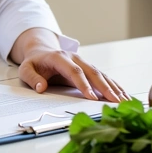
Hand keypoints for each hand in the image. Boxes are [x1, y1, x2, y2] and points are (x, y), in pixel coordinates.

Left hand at [9, 29, 128, 101]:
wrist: (41, 51)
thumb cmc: (34, 63)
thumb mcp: (25, 69)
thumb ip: (31, 77)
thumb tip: (41, 87)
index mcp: (60, 58)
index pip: (75, 72)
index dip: (84, 84)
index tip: (92, 98)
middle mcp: (76, 58)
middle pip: (93, 73)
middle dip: (105, 88)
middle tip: (116, 101)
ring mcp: (84, 62)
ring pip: (102, 74)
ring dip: (114, 88)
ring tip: (125, 100)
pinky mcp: (89, 68)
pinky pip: (104, 77)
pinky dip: (115, 86)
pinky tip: (124, 95)